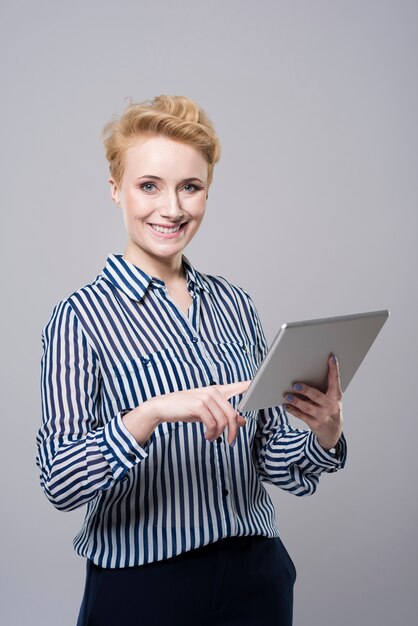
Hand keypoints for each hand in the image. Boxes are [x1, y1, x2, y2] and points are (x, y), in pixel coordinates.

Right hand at [123, 380, 250, 446]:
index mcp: (218, 391)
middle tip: (229, 442)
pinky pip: (213, 424)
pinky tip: (207, 436)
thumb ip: (224, 414)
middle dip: (234, 431)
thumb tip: (242, 420)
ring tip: (211, 438)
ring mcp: (207, 397)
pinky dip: (212, 434)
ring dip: (219, 434)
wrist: (163, 407)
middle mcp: (214, 391)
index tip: (264, 385)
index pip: (240, 386)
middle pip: (233, 414)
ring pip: (224, 421)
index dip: (254, 386)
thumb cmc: (185, 409)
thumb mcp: (207, 413)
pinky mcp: (199, 405)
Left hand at [283, 354, 342, 450]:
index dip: (334, 369)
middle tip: (295, 385)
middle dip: (306, 390)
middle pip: (317, 396)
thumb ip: (325, 387)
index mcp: (336, 396)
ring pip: (307, 407)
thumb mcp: (333, 398)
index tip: (331, 358)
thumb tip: (308, 371)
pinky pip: (301, 415)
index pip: (335, 380)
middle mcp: (330, 405)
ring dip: (295, 401)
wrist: (333, 431)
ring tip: (286, 395)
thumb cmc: (330, 408)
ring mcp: (322, 415)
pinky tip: (286, 405)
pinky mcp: (314, 423)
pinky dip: (293, 410)